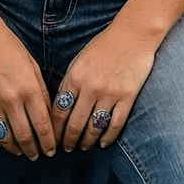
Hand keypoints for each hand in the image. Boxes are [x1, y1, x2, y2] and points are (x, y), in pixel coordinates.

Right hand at [0, 5, 54, 160]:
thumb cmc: (9, 46)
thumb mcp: (32, 65)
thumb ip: (41, 91)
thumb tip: (47, 115)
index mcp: (29, 88)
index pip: (43, 125)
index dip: (49, 142)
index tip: (51, 150)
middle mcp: (11, 98)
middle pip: (25, 136)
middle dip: (33, 150)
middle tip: (37, 155)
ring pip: (5, 138)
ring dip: (14, 149)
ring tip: (20, 152)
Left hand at [52, 21, 155, 151]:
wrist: (132, 34)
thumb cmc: (104, 45)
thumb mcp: (79, 60)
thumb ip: (70, 82)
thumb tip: (61, 107)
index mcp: (74, 77)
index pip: (58, 112)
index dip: (53, 129)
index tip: (51, 138)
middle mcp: (89, 88)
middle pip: (74, 125)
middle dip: (67, 141)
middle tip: (65, 149)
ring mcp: (109, 93)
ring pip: (93, 128)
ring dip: (86, 141)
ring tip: (83, 146)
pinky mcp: (127, 97)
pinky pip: (115, 124)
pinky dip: (108, 138)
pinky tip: (103, 143)